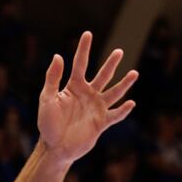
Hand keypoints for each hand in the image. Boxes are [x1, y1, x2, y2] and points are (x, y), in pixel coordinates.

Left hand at [37, 32, 136, 163]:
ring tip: (134, 73)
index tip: (88, 33)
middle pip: (102, 76)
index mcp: (73, 88)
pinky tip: (131, 103)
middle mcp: (87, 95)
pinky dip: (124, 110)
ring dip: (124, 84)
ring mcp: (96, 108)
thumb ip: (52, 79)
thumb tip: (58, 56)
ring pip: (114, 93)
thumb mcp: (47, 99)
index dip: (84, 49)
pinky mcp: (102, 123)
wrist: (54, 148)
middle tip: (119, 51)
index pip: (80, 64)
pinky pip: (115, 115)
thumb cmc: (47, 124)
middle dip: (110, 64)